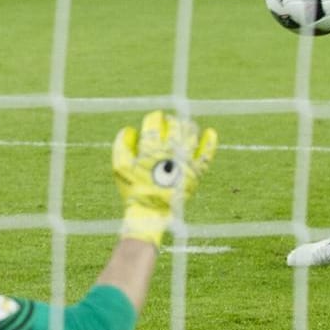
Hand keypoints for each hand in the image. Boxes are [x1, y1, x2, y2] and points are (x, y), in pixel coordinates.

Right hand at [113, 111, 217, 244]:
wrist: (151, 211)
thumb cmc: (133, 189)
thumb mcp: (119, 167)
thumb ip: (121, 146)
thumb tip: (130, 130)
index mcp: (150, 149)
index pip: (154, 123)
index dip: (154, 117)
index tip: (154, 118)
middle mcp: (169, 151)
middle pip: (174, 126)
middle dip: (170, 120)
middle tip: (169, 121)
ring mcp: (184, 160)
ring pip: (190, 135)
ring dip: (188, 126)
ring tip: (185, 124)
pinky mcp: (196, 171)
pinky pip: (206, 153)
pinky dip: (210, 141)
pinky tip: (210, 132)